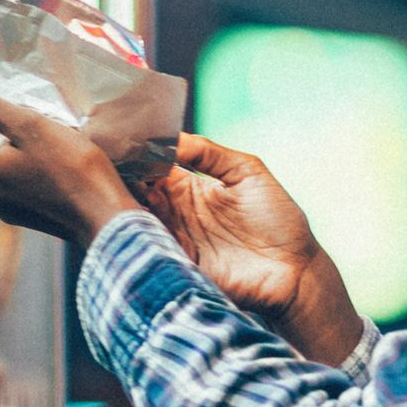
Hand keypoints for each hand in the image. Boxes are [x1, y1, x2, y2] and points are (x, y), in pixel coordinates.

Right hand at [139, 136, 362, 365]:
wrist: (296, 269)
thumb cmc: (279, 219)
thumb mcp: (248, 171)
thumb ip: (210, 152)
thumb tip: (173, 137)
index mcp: (191, 188)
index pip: (154, 168)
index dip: (139, 157)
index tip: (122, 145)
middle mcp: (178, 213)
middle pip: (139, 194)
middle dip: (125, 181)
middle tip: (111, 166)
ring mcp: (178, 239)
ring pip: (141, 220)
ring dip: (130, 207)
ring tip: (121, 190)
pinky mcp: (181, 264)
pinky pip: (154, 248)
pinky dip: (143, 235)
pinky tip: (136, 219)